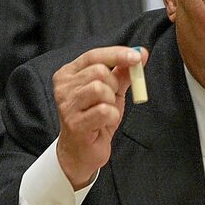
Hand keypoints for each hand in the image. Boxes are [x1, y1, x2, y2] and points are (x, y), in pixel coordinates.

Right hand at [54, 46, 147, 188]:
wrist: (83, 151)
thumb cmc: (96, 118)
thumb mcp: (112, 91)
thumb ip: (123, 72)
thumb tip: (141, 53)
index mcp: (69, 74)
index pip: (93, 55)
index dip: (117, 54)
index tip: (137, 57)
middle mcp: (63, 87)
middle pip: (99, 71)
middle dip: (114, 84)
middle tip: (111, 99)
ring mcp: (66, 105)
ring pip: (100, 89)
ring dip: (111, 101)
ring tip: (105, 112)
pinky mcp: (74, 123)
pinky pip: (104, 111)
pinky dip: (112, 116)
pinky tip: (104, 123)